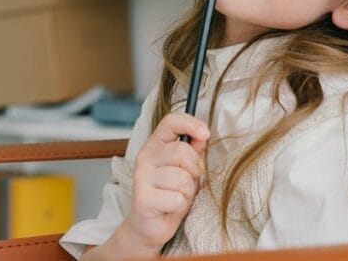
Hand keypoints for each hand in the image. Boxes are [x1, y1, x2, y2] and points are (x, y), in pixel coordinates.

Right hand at [110, 112, 209, 256]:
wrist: (150, 226)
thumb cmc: (169, 195)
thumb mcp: (185, 170)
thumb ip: (192, 151)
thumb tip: (202, 135)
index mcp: (154, 146)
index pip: (170, 122)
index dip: (190, 123)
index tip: (205, 134)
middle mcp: (145, 158)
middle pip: (182, 152)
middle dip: (194, 171)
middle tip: (187, 183)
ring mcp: (141, 177)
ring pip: (182, 178)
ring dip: (188, 192)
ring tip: (177, 196)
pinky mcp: (143, 198)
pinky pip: (178, 198)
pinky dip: (180, 206)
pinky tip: (169, 208)